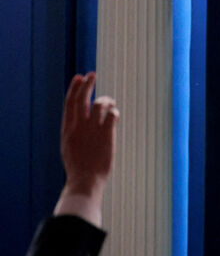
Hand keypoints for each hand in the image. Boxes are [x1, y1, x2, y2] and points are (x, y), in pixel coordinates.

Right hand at [60, 72, 118, 196]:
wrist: (84, 181)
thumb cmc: (79, 168)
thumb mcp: (70, 147)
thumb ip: (74, 133)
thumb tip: (81, 122)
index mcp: (68, 130)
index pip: (69, 104)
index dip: (74, 89)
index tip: (78, 78)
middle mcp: (78, 127)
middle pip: (81, 99)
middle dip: (86, 84)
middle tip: (92, 74)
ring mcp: (92, 131)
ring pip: (99, 105)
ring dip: (106, 100)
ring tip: (110, 102)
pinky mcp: (106, 136)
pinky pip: (111, 116)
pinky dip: (114, 112)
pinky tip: (115, 114)